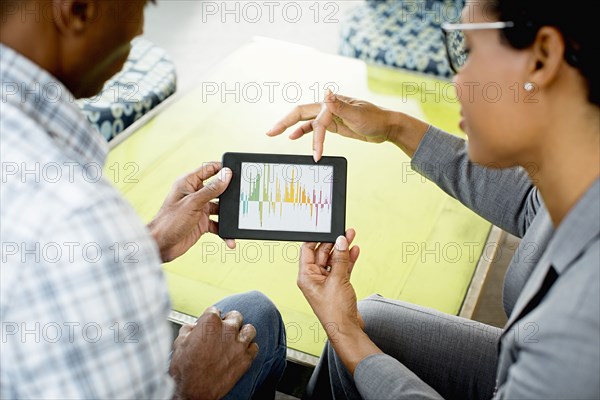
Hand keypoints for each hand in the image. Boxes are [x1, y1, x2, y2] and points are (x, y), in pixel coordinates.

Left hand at [148, 162, 235, 262]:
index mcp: (189, 183)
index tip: (238, 171)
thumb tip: (226, 174)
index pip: (209, 169)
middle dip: (230, 194)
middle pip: (218, 189)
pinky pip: (217, 224)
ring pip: (220, 208)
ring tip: (238, 220)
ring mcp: (199, 209)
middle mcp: (195, 194)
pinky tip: (230, 239)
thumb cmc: (169, 221)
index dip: (223, 168)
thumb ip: (211, 189)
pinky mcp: (202, 223)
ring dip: (228, 216)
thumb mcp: (193, 203)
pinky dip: (224, 231)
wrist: (160, 246)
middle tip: (244, 195)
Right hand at [169, 307, 258, 399]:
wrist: (193, 392)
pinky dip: (248, 349)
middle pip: (235, 316)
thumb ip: (189, 329)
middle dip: (229, 322)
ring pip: (249, 329)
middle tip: (223, 332)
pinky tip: (240, 353)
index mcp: (210, 322)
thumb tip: (194, 327)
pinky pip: (254, 347)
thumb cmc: (184, 370)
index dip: (210, 318)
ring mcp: (239, 344)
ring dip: (243, 333)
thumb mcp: (179, 342)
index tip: (209, 325)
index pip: (215, 310)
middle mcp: (227, 330)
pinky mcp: (246, 359)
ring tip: (235, 340)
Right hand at [266, 90, 394, 161]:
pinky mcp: (332, 124)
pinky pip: (312, 128)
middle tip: (269, 133)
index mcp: (332, 103)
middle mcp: (327, 107)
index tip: (316, 154)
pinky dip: (302, 132)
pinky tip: (293, 137)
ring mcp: (329, 115)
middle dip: (284, 122)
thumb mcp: (358, 114)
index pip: (315, 119)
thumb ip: (340, 105)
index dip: (313, 136)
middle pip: (300, 113)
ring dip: (290, 127)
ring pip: (304, 120)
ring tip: (275, 134)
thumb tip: (326, 93)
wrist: (386, 126)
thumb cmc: (375, 119)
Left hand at [298, 229, 361, 336]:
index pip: (307, 250)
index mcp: (306, 276)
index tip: (326, 229)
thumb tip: (341, 242)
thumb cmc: (335, 311)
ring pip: (334, 261)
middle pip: (322, 254)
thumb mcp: (337, 280)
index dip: (316, 239)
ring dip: (342, 250)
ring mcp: (326, 282)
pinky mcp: (337, 286)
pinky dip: (348, 260)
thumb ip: (340, 259)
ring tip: (351, 236)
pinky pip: (341, 269)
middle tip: (344, 232)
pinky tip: (355, 251)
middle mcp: (314, 278)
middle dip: (333, 243)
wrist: (347, 329)